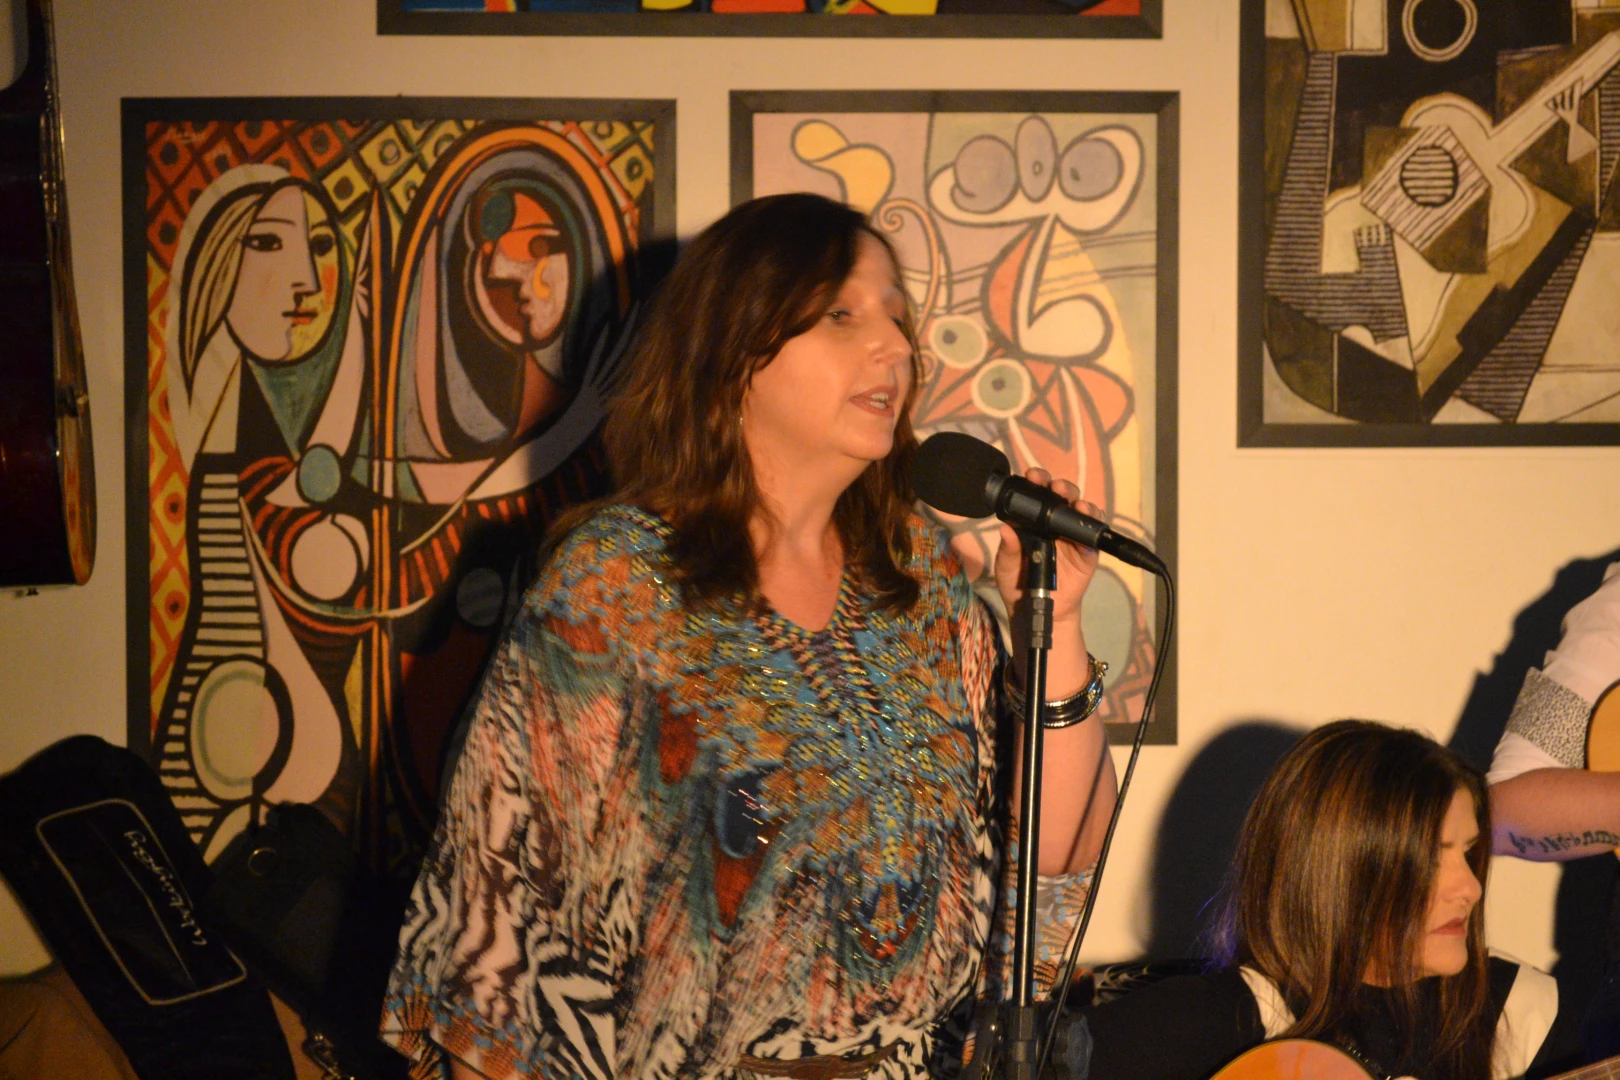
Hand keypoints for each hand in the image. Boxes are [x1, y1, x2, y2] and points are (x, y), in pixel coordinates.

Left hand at [991, 469, 1099, 629]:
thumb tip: (1005, 529)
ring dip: (1079, 501)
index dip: (1036, 482)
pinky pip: (1093, 534)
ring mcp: (1073, 535)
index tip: (1031, 476)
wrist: (1038, 609)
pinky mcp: (1087, 551)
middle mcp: (1054, 523)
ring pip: (1081, 510)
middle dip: (1060, 486)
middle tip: (1054, 487)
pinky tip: (1087, 517)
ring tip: (1073, 502)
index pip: (1036, 495)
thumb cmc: (1018, 583)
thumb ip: (1007, 549)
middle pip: (1062, 496)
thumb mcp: (1006, 566)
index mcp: (1033, 520)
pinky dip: (1092, 523)